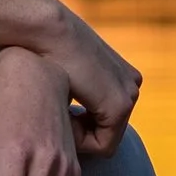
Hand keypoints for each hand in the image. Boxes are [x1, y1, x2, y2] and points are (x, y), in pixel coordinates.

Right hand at [27, 0, 141, 160]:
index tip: (55, 109)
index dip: (76, 124)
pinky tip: (62, 117)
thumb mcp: (67, 72)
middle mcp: (132, 85)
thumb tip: (67, 111)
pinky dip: (80, 141)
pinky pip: (102, 146)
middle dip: (80, 130)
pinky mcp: (119, 106)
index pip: (104, 120)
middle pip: (106, 131)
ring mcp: (129, 96)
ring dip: (78, 135)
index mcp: (121, 75)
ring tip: (57, 112)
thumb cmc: (44, 50)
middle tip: (54, 113)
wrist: (46, 29)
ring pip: (104, 140)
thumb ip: (75, 91)